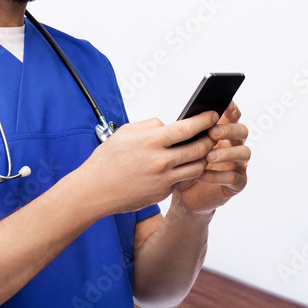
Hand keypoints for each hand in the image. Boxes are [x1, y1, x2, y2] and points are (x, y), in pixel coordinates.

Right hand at [74, 111, 221, 217]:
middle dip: (210, 138)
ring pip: (198, 166)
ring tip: (202, 150)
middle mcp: (161, 161)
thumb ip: (150, 126)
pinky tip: (185, 165)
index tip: (213, 115)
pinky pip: (183, 179)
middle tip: (213, 133)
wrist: (94, 190)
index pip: (188, 127)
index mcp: (151, 141)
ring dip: (204, 157)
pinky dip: (186, 171)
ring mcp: (164, 179)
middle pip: (200, 147)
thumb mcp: (126, 133)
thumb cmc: (107, 159)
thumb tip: (170, 124)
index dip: (205, 120)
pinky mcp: (163, 192)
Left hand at [170, 101, 249, 216]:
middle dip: (228, 130)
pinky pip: (234, 177)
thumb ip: (189, 134)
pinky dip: (217, 175)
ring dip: (226, 153)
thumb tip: (184, 119)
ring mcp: (239, 164)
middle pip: (242, 131)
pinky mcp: (238, 183)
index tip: (225, 103)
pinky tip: (202, 175)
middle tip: (212, 133)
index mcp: (224, 133)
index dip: (232, 109)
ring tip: (208, 157)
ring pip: (243, 153)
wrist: (184, 196)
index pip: (233, 116)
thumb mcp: (183, 147)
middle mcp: (235, 145)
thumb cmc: (184, 165)